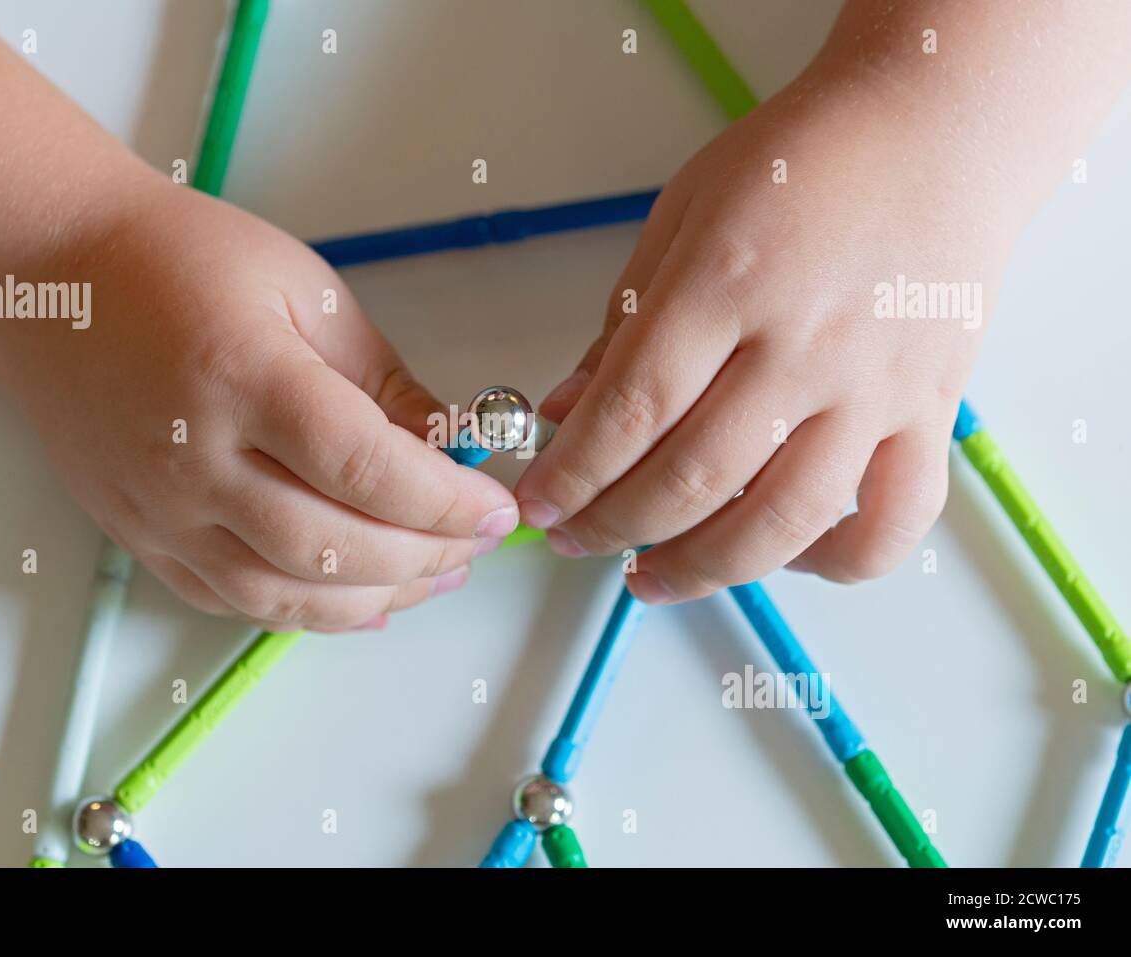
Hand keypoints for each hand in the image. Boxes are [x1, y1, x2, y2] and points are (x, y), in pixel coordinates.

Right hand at [15, 183, 516, 630]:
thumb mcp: (306, 292)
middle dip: (426, 557)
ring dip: (376, 599)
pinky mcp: (141, 537)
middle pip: (331, 546)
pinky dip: (308, 613)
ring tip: (434, 577)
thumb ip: (383, 382)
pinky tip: (363, 600)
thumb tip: (450, 451)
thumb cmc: (182, 264)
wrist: (54, 280)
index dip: (446, 502)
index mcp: (243, 376)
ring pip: (283, 595)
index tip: (496, 508)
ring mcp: (159, 509)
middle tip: (478, 543)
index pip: (365, 468)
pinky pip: (234, 601)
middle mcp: (193, 457)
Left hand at [516, 67, 1014, 601]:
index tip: (539, 505)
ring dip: (702, 569)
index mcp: (727, 281)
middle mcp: (805, 344)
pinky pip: (894, 521)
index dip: (573, 475)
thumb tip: (564, 412)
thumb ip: (622, 323)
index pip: (632, 410)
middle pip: (694, 477)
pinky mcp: (932, 412)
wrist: (935, 129)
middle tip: (574, 540)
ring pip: (784, 520)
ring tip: (649, 578)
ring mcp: (876, 387)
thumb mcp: (682, 216)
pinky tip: (782, 558)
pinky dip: (836, 562)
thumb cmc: (800, 165)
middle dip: (614, 526)